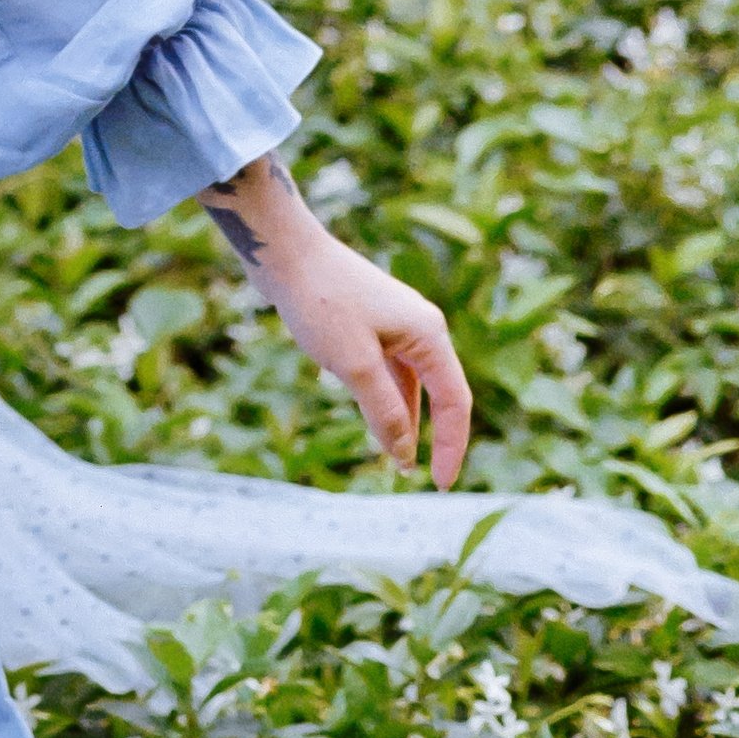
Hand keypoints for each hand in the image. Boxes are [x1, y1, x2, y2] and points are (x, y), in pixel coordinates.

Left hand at [200, 151, 473, 486]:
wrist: (283, 251)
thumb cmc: (321, 303)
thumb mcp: (354, 365)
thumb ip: (384, 412)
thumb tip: (405, 454)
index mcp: (428, 334)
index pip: (455, 402)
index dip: (453, 446)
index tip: (441, 485)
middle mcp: (420, 327)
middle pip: (437, 393)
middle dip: (430, 435)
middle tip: (413, 475)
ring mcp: (395, 322)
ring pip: (408, 383)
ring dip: (401, 418)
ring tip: (392, 455)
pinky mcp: (368, 321)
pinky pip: (387, 369)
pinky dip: (382, 395)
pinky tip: (369, 414)